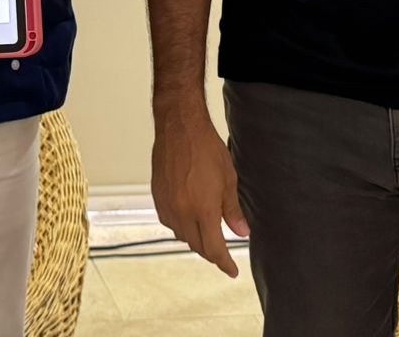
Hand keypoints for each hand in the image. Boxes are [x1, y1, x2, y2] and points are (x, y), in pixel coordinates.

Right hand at [152, 107, 249, 276]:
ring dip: (194, 239)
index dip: (224, 263)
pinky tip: (188, 218)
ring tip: (206, 234)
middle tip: (222, 253)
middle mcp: (181, 211)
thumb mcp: (228, 179)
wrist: (179, 127)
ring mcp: (167, 204)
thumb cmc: (205, 148)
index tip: (231, 271)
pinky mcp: (157, 196)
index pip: (214, 249)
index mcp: (202, 210)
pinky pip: (169, 221)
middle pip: (196, 245)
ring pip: (181, 235)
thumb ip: (233, 210)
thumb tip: (241, 232)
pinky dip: (180, 226)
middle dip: (211, 253)